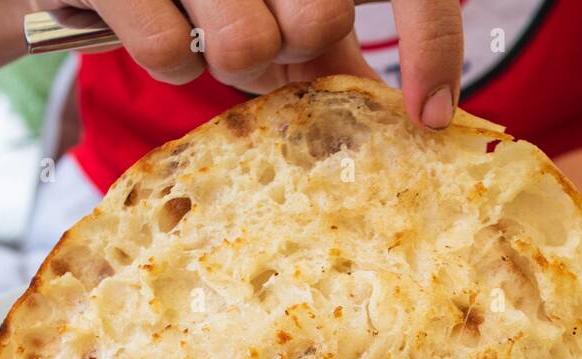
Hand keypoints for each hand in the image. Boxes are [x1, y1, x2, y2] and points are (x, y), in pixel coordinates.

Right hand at [56, 1, 463, 127]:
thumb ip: (331, 41)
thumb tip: (417, 112)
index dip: (431, 43)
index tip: (430, 115)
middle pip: (321, 20)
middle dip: (287, 49)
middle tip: (253, 33)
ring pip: (246, 44)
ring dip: (224, 61)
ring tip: (198, 27)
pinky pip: (169, 54)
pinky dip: (165, 62)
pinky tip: (150, 25)